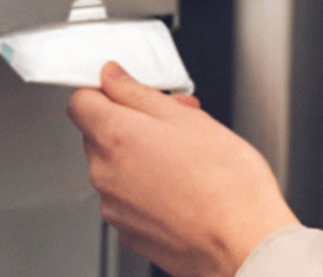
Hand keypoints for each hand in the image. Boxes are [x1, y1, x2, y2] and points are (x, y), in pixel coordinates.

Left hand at [66, 62, 298, 276]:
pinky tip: (183, 187)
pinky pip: (127, 198)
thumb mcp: (189, 119)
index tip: (128, 89)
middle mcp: (105, 174)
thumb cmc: (226, 185)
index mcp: (116, 137)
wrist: (242, 243)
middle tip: (177, 121)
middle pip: (100, 133)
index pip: (80, 102)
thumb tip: (113, 78)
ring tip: (188, 158)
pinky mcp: (129, 231)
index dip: (105, 90)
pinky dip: (147, 188)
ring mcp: (114, 208)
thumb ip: (140, 94)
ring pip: (116, 166)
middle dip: (134, 121)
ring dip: (142, 155)